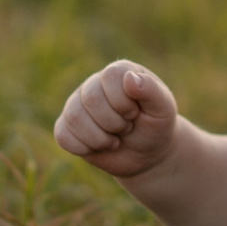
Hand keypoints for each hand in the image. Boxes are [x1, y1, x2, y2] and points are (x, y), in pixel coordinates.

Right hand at [54, 60, 180, 177]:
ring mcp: (77, 104)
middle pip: (90, 98)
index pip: (109, 77)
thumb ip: (151, 90)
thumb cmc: (156, 125)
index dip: (123, 102)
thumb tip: (129, 78)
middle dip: (113, 122)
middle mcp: (94, 84)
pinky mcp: (67, 127)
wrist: (148, 153)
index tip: (135, 114)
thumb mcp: (163, 108)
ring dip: (99, 138)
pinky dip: (84, 148)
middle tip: (126, 128)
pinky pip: (63, 136)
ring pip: (74, 117)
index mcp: (118, 72)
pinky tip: (99, 147)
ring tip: (114, 140)